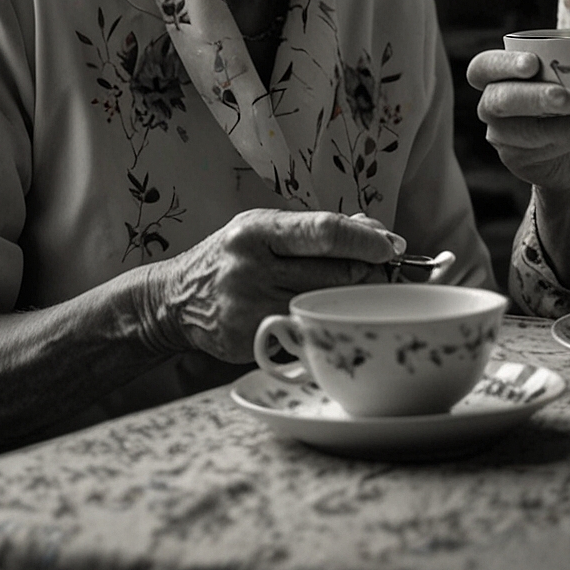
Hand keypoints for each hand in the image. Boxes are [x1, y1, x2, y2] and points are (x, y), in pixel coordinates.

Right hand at [141, 208, 400, 361]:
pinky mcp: (249, 341)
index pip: (323, 232)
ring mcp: (249, 308)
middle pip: (334, 273)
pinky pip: (305, 334)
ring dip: (351, 301)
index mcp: (256, 230)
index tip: (392, 247)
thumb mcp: (266, 227)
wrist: (177, 299)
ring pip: (326, 306)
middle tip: (385, 272)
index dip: (365, 240)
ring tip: (357, 293)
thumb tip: (375, 232)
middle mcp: (250, 268)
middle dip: (368, 272)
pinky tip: (323, 318)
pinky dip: (322, 326)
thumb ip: (315, 228)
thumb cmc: (233, 256)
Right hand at [467, 48, 569, 192]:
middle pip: (498, 99)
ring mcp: (499, 134)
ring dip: (556, 124)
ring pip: (517, 130)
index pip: (483, 67)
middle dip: (534, 96)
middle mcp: (492, 104)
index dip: (504, 64)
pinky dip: (565, 139)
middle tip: (566, 97)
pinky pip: (534, 151)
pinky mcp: (514, 158)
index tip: (532, 63)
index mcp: (499, 76)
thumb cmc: (568, 105)